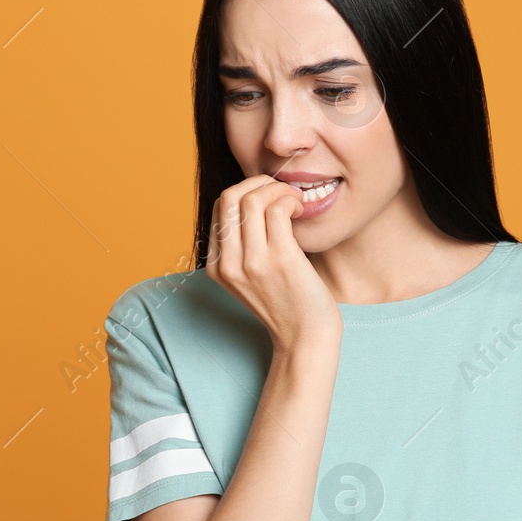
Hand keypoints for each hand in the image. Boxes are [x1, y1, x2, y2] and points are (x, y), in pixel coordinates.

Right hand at [206, 174, 342, 352]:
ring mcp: (253, 262)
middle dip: (256, 183)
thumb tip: (252, 200)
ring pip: (252, 199)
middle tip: (280, 191)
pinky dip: (290, 200)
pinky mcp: (281, 260)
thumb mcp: (250, 276)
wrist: (305, 337)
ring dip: (277, 190)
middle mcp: (229, 264)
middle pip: (228, 197)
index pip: (219, 208)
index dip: (245, 191)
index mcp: (216, 266)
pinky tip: (300, 210)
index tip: (268, 196)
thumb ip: (242, 245)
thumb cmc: (285, 302)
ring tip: (293, 201)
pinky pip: (277, 209)